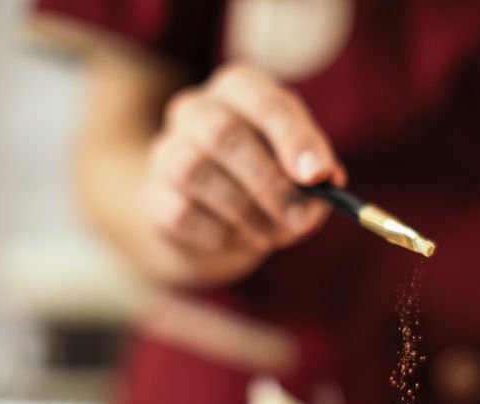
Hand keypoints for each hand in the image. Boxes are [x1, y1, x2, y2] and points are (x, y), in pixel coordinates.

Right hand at [143, 63, 345, 284]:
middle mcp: (196, 109)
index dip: (293, 139)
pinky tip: (245, 238)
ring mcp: (167, 150)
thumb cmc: (265, 175)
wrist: (209, 211)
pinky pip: (183, 213)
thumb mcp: (297, 163)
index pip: (265, 101)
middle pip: (224, 135)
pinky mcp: (155, 194)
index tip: (318, 175)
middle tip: (301, 220)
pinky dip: (225, 233)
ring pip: (198, 174)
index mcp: (239, 89)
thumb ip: (316, 170)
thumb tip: (324, 182)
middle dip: (270, 184)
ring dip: (248, 214)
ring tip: (277, 234)